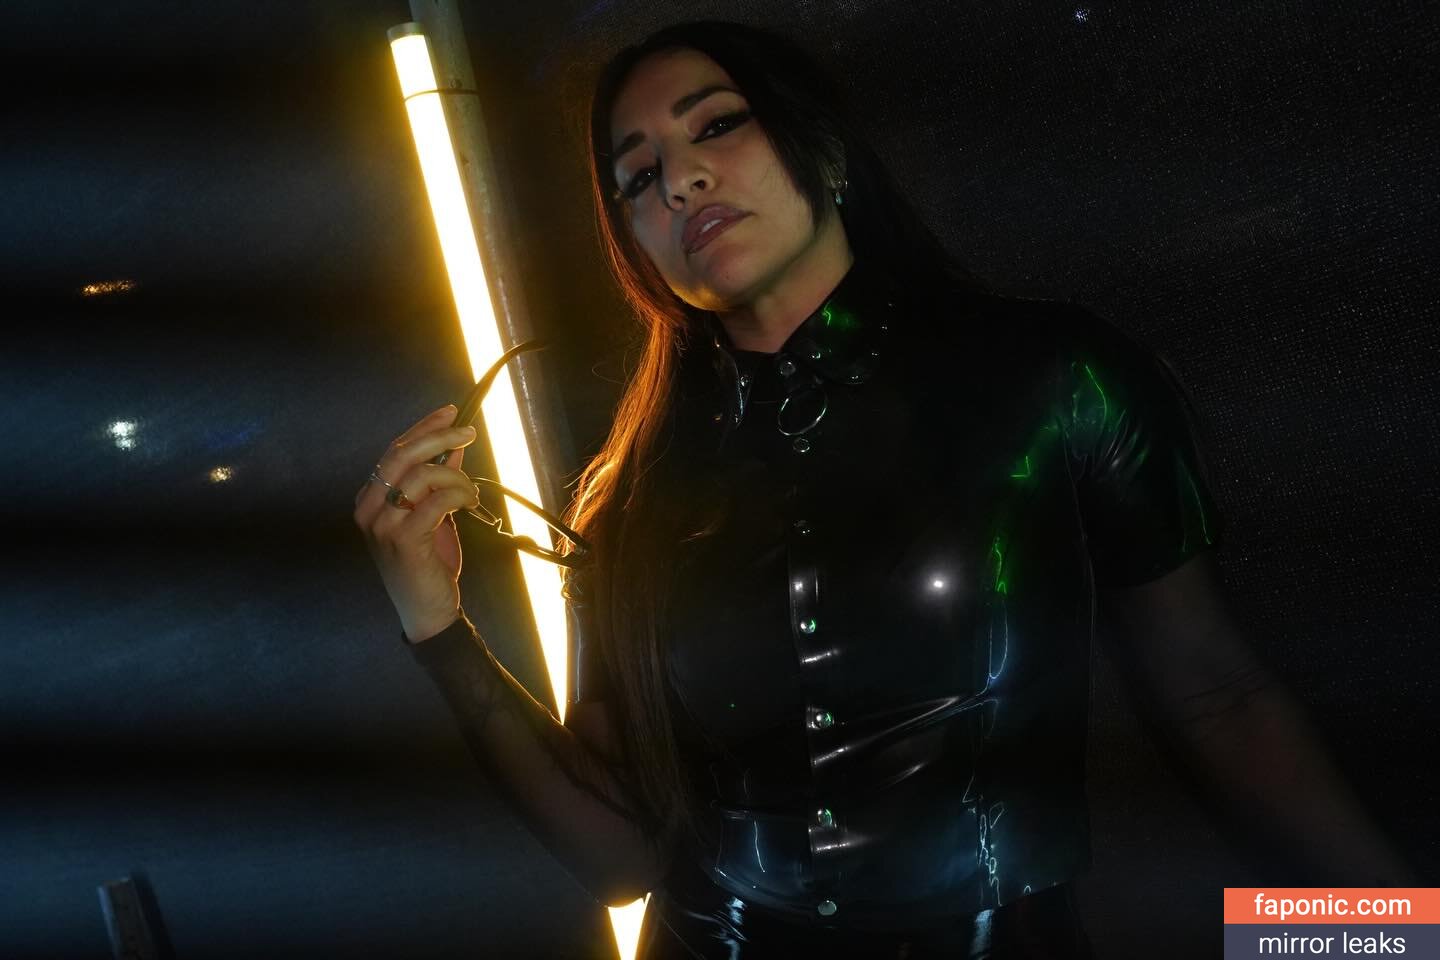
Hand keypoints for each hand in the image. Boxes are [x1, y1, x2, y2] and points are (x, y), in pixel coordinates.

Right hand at [354, 403, 479, 641]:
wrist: (427, 611)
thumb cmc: (428, 563)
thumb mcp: (432, 514)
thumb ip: (438, 481)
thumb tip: (453, 446)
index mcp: (370, 500)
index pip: (394, 451)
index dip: (422, 428)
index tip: (449, 412)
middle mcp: (369, 509)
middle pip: (402, 455)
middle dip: (438, 437)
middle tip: (468, 432)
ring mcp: (383, 525)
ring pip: (422, 476)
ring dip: (457, 477)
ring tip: (471, 492)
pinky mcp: (404, 539)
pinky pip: (436, 500)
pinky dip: (459, 495)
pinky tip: (469, 504)